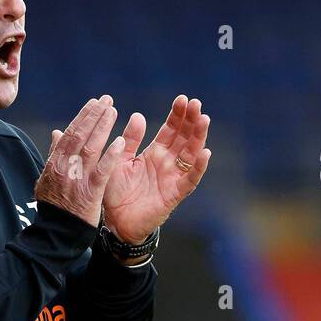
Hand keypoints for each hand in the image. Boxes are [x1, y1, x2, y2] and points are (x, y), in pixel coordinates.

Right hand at [35, 96, 128, 227]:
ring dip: (102, 127)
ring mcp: (77, 179)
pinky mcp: (90, 192)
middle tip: (107, 100)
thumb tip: (57, 133)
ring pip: (90, 147)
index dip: (83, 116)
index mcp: (55, 162)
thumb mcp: (47, 178)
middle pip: (80, 135)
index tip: (94, 103)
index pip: (70, 133)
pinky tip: (120, 142)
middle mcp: (65, 167)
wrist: (56, 232)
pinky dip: (111, 155)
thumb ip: (54, 154)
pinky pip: (102, 171)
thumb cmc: (54, 206)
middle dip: (94, 115)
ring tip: (113, 111)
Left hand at [98, 95, 211, 242]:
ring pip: (191, 154)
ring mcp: (173, 178)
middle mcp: (167, 163)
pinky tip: (205, 152)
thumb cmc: (116, 192)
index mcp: (154, 153)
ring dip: (198, 137)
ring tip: (203, 119)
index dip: (177, 115)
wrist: (115, 221)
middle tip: (195, 103)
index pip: (171, 130)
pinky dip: (199, 167)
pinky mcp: (175, 194)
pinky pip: (190, 180)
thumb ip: (130, 140)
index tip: (182, 99)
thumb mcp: (119, 160)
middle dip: (190, 120)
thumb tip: (138, 115)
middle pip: (184, 138)